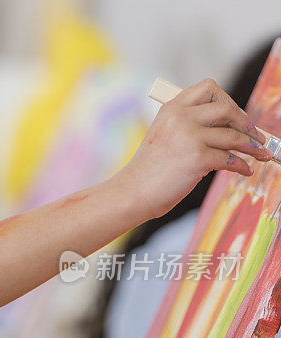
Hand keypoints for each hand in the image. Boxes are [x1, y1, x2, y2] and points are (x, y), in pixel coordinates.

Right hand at [122, 78, 272, 219]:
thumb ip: (189, 125)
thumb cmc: (149, 170)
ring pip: (233, 135)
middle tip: (255, 135)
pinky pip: (230, 159)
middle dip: (246, 123)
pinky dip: (242, 165)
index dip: (227, 100)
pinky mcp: (197, 158)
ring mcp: (189, 137)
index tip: (236, 116)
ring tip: (260, 153)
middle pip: (226, 108)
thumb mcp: (164, 136)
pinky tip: (245, 170)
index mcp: (170, 109)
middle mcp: (180, 118)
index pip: (208, 88)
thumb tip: (230, 126)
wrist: (132, 192)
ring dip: (252, 146)